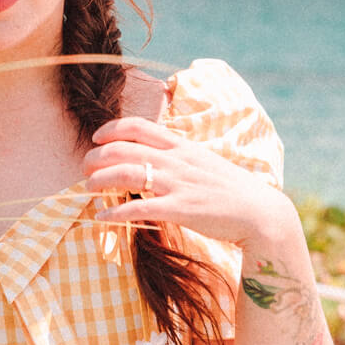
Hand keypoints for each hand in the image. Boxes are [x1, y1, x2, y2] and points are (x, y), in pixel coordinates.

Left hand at [83, 115, 290, 246]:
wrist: (259, 212)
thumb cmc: (229, 189)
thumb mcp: (203, 162)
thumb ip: (177, 158)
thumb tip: (152, 159)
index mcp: (182, 146)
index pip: (139, 126)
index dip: (112, 129)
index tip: (97, 138)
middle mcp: (177, 160)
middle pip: (124, 149)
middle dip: (97, 156)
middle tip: (85, 167)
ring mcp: (178, 184)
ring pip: (127, 174)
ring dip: (100, 180)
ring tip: (87, 188)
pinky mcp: (181, 209)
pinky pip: (140, 208)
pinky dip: (116, 213)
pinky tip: (103, 218)